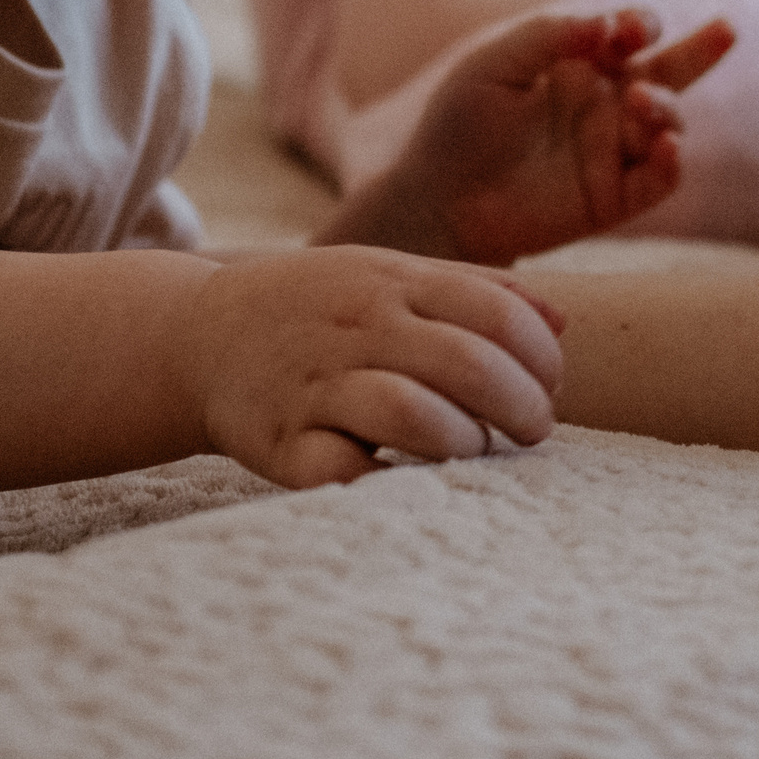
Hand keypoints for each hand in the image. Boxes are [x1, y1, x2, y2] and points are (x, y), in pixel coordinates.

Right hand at [185, 245, 565, 488]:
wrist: (197, 334)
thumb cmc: (318, 309)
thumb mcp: (390, 274)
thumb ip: (477, 291)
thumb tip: (561, 321)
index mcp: (392, 280)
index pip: (497, 312)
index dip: (542, 356)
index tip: (551, 385)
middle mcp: (357, 326)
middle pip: (469, 364)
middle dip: (522, 407)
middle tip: (531, 431)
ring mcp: (316, 385)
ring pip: (412, 413)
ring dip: (463, 442)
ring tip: (473, 452)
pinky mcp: (279, 443)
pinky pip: (340, 471)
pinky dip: (383, 484)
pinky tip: (406, 482)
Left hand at [342, 10, 733, 265]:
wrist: (436, 200)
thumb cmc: (458, 126)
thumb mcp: (494, 64)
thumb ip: (550, 35)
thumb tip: (609, 25)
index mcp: (579, 67)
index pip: (630, 35)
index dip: (639, 23)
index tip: (624, 29)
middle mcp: (605, 106)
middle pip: (671, 72)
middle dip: (702, 49)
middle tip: (727, 29)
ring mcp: (612, 152)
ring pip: (670, 124)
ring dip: (668, 108)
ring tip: (640, 102)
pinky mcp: (613, 199)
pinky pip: (660, 180)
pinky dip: (673, 163)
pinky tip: (668, 147)